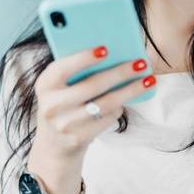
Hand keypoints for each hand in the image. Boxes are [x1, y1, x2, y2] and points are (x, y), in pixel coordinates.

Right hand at [32, 46, 155, 158]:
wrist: (54, 144)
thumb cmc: (65, 104)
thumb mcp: (61, 87)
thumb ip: (78, 71)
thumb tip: (116, 51)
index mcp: (44, 85)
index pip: (62, 68)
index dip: (83, 58)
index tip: (106, 49)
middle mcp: (51, 105)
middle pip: (92, 86)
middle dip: (119, 73)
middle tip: (141, 63)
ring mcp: (64, 124)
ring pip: (105, 103)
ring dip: (130, 90)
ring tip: (148, 80)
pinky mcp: (79, 138)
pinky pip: (107, 118)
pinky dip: (120, 107)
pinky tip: (128, 99)